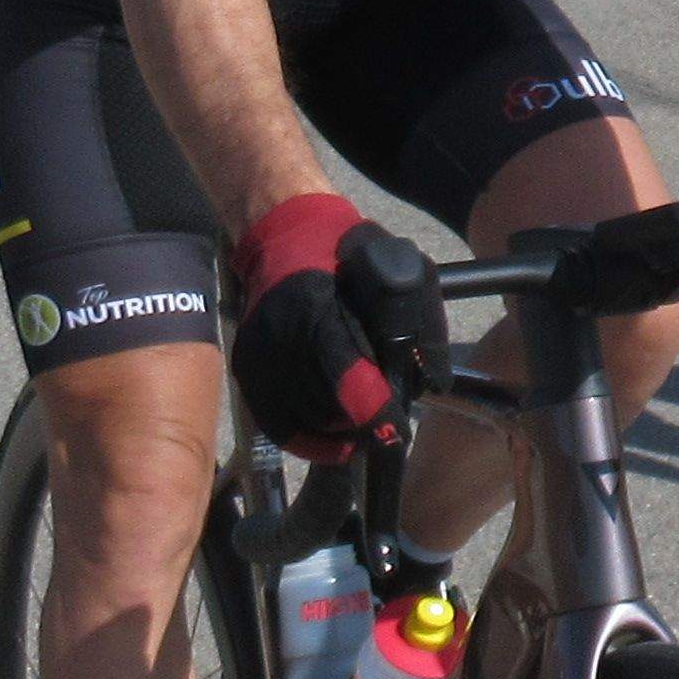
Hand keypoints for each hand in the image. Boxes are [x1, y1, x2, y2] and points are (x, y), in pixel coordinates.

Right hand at [230, 190, 442, 461]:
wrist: (283, 235)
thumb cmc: (348, 251)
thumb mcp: (400, 269)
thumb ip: (421, 324)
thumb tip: (433, 382)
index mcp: (315, 309)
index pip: (346, 377)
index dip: (374, 413)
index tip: (396, 430)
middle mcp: (279, 338)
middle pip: (327, 407)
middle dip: (362, 425)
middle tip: (389, 429)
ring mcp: (257, 357)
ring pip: (305, 420)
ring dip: (339, 432)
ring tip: (366, 428)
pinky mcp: (246, 370)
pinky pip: (277, 424)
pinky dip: (309, 441)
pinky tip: (337, 443)